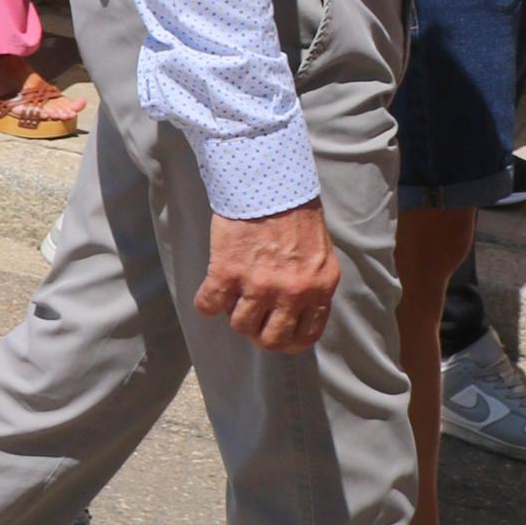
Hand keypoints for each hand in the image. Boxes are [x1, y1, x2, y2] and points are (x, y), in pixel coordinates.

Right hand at [198, 199, 338, 351]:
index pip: (306, 336)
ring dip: (234, 315)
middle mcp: (291, 292)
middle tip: (251, 321)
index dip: (288, 341)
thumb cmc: (295, 214)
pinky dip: (205, 304)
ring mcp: (258, 284)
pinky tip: (209, 295)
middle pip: (271, 339)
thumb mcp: (320, 255)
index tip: (276, 333)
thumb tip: (297, 312)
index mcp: (318, 288)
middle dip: (259, 335)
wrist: (267, 182)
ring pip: (240, 324)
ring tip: (232, 298)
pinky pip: (209, 305)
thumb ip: (312, 286)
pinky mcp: (227, 271)